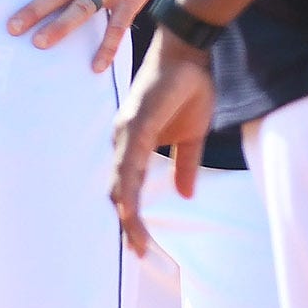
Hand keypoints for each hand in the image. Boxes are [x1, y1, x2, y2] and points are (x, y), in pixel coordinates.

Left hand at [111, 33, 217, 254]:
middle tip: (139, 253)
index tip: (142, 244)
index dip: (132, 217)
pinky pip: (129, 160)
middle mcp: (122, 141)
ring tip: (135, 241)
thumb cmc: (187, 90)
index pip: (126, 188)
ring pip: (119, 180)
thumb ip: (185, 165)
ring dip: (126, 213)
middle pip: (116, 190)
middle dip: (126, 225)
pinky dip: (127, 185)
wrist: (190, 54)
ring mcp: (125, 132)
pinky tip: (129, 206)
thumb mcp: (191, 137)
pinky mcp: (135, 123)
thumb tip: (185, 194)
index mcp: (133, 146)